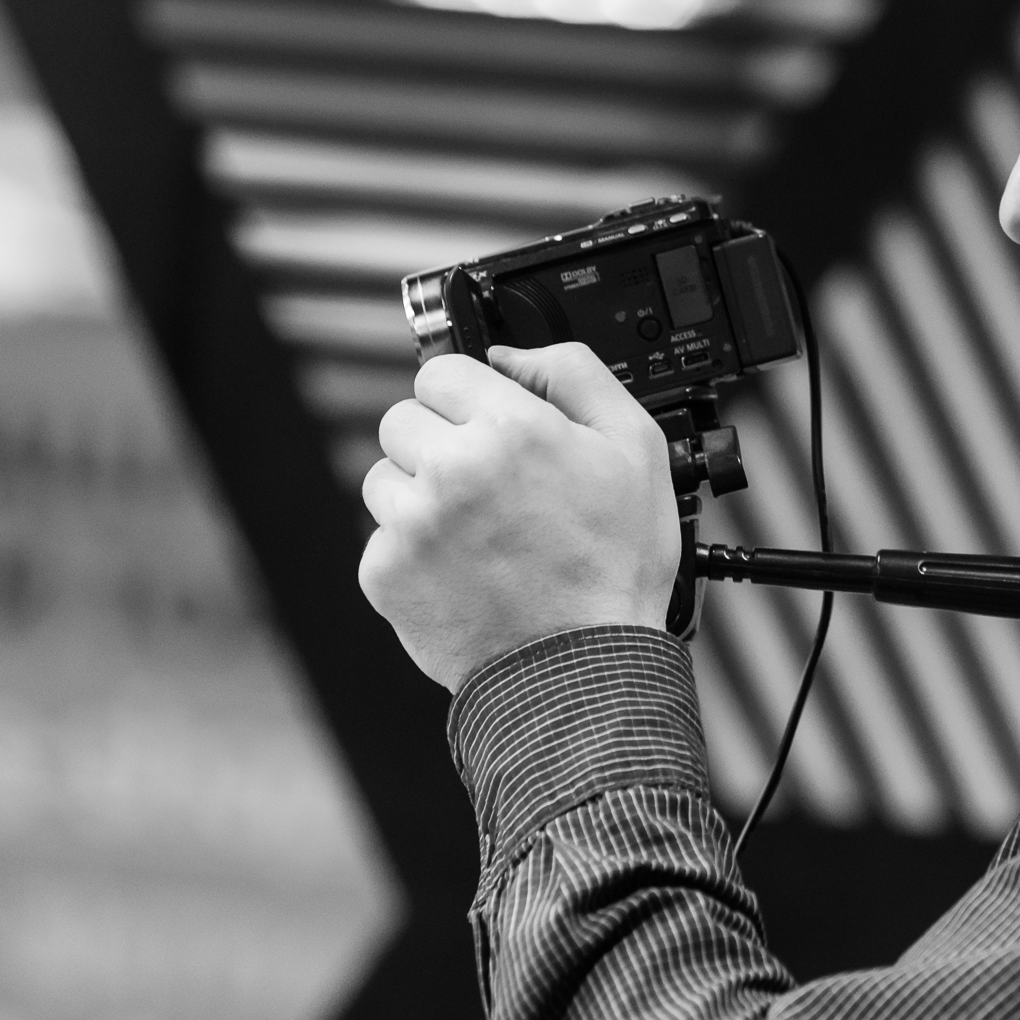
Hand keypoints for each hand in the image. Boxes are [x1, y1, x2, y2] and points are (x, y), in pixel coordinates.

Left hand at [359, 344, 680, 691]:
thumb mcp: (637, 449)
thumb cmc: (614, 566)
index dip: (471, 395)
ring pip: (384, 475)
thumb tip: (514, 352)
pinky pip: (381, 536)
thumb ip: (577, 375)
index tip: (488, 422)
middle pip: (403, 417)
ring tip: (476, 530)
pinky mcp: (385, 571)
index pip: (443, 370)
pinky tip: (462, 568)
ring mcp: (412, 523)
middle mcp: (453, 468)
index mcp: (512, 429)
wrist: (580, 668)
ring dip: (420, 492)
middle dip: (440, 440)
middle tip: (486, 482)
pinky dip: (413, 549)